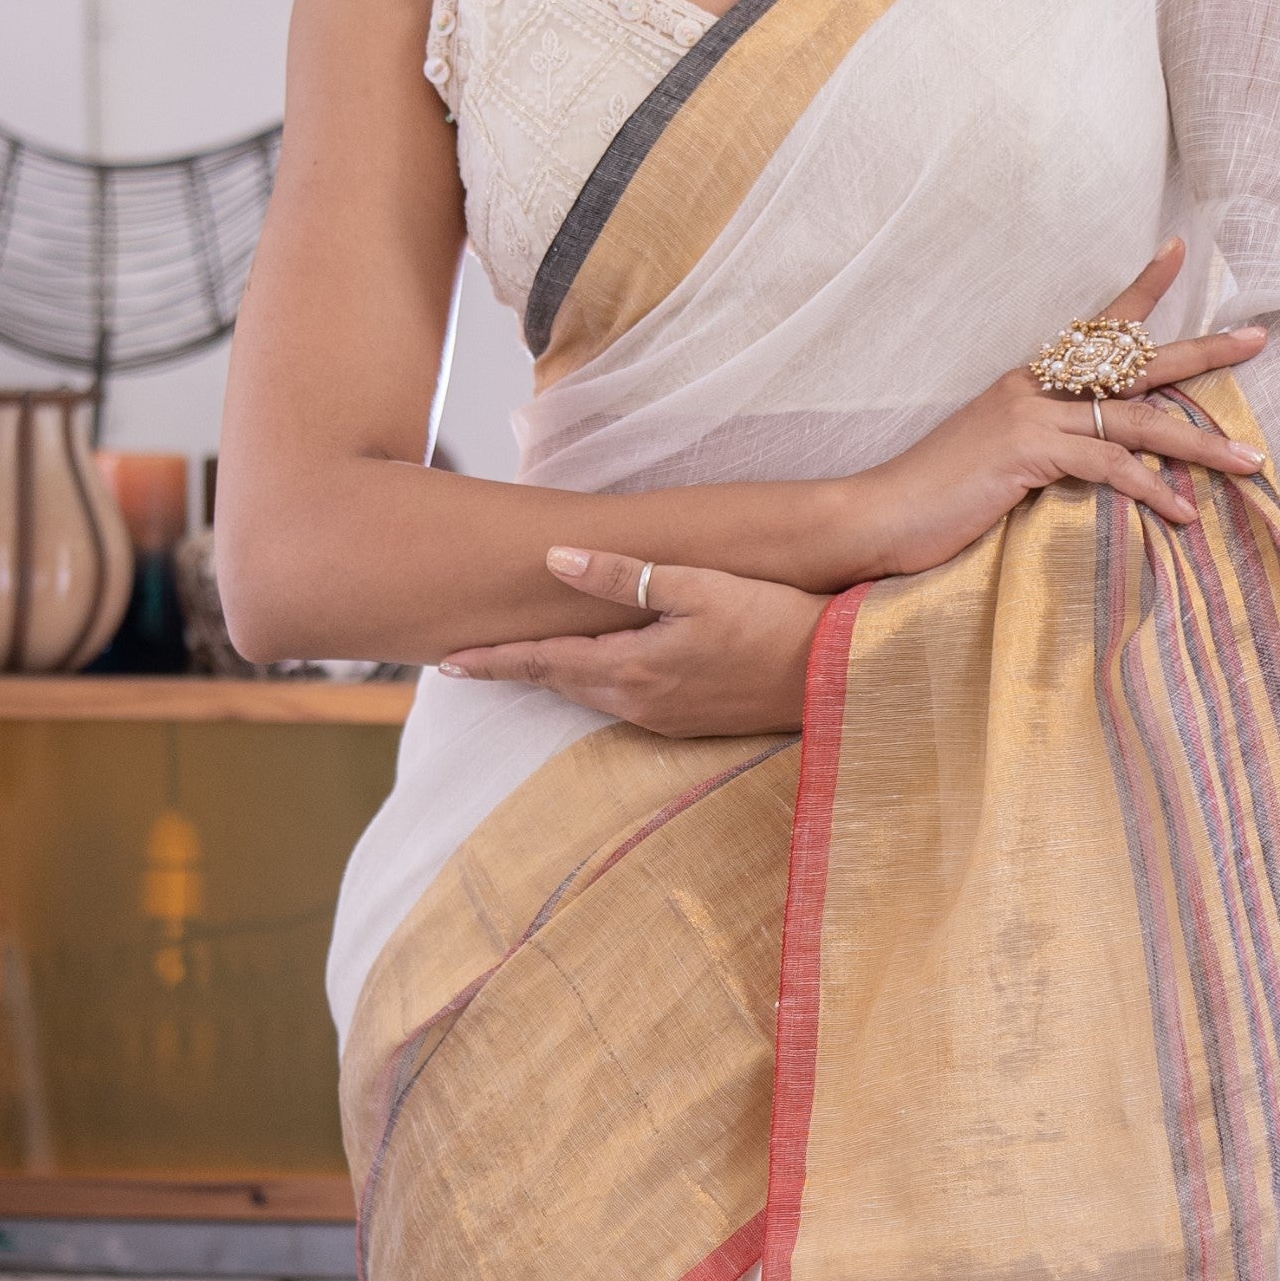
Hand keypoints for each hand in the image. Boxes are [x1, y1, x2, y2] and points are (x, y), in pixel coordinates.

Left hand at [432, 548, 824, 736]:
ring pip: (590, 695)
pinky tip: (593, 672)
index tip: (445, 663)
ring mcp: (665, 719)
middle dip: (514, 671)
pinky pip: (623, 702)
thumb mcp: (695, 587)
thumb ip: (622, 575)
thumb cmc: (772, 620)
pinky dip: (594, 684)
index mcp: (631, 670)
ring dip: (553, 679)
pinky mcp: (689, 722)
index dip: (494, 661)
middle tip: (467, 662)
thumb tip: (556, 558)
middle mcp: (639, 704)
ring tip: (519, 664)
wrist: (833, 675)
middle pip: (559, 684)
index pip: (543, 664)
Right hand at [836, 245, 1269, 581]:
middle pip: (1136, 361)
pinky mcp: (1030, 454)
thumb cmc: (933, 498)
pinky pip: (1111, 467)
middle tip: (1258, 338)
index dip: (1141, 291)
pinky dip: (1152, 491)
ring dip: (1201, 444)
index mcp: (1028, 384)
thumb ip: (1045, 452)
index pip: (1096, 328)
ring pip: (1139, 420)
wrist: (876, 515)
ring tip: (1250, 461)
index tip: (1180, 253)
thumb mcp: (998, 464)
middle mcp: (1035, 389)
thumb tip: (1093, 462)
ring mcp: (1033, 418)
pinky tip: (1184, 514)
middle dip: (1203, 352)